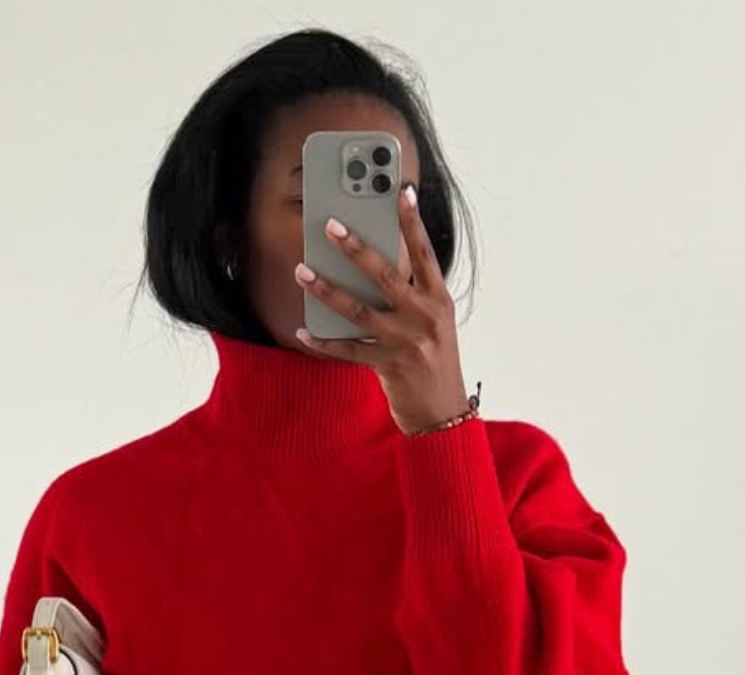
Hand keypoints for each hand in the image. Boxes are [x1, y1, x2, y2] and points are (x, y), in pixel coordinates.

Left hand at [293, 186, 471, 432]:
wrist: (443, 412)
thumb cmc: (433, 359)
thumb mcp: (432, 322)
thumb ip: (408, 293)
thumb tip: (367, 261)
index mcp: (439, 302)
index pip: (425, 254)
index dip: (412, 222)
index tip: (400, 191)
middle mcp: (425, 319)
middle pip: (386, 277)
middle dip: (356, 249)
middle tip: (331, 224)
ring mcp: (406, 343)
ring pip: (359, 310)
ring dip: (327, 289)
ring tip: (302, 271)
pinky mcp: (387, 366)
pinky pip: (347, 349)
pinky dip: (323, 340)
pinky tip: (303, 329)